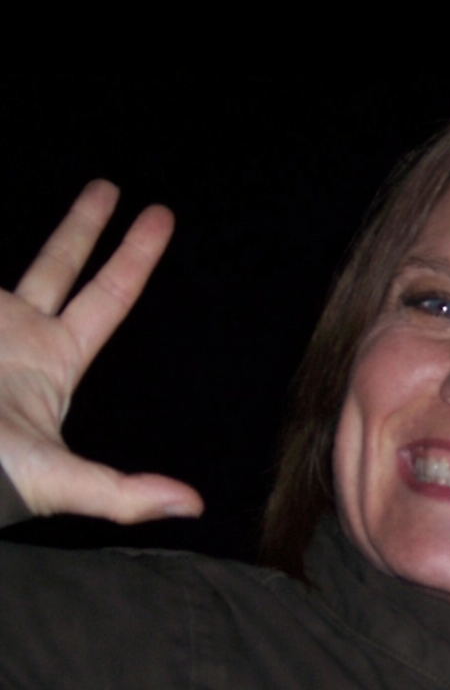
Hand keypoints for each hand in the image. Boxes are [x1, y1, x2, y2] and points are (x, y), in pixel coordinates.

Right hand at [0, 181, 203, 523]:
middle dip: (84, 225)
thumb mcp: (58, 481)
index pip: (108, 296)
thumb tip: (193, 504)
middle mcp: (17, 333)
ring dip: (48, 230)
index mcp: (53, 360)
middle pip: (59, 264)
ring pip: (21, 262)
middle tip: (110, 186)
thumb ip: (124, 492)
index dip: (135, 256)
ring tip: (86, 185)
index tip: (161, 217)